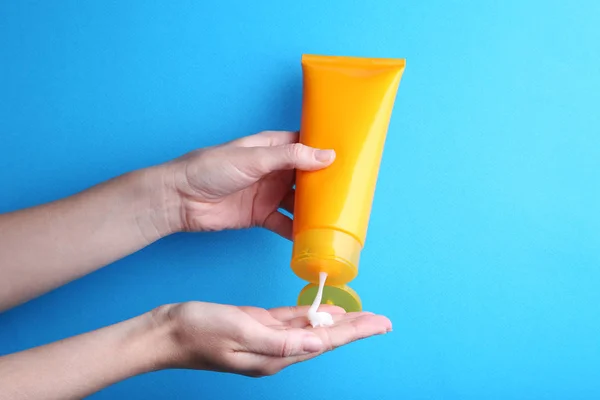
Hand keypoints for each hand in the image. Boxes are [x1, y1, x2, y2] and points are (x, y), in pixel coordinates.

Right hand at [155, 302, 391, 376]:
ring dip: (338, 322)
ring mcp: (268, 339)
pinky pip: (292, 320)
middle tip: (383, 321)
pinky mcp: (258, 325)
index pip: (325, 343)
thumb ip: (281, 340)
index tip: (381, 324)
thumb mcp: (240, 331)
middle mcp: (277, 351)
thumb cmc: (198, 331)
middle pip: (325, 338)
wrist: (168, 332)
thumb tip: (319, 343)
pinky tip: (324, 310)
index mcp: (276, 356)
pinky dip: (311, 314)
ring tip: (362, 317)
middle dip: (355, 329)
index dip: (356, 332)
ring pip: (312, 329)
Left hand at [162, 131, 334, 238]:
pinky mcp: (260, 216)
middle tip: (351, 192)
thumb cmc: (210, 168)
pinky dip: (297, 231)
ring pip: (299, 202)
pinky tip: (312, 238)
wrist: (180, 199)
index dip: (326, 150)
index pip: (305, 146)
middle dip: (326, 184)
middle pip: (307, 177)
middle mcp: (273, 170)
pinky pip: (284, 224)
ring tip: (337, 217)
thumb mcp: (253, 158)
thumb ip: (290, 158)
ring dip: (315, 210)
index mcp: (272, 148)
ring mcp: (268, 194)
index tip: (350, 157)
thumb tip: (327, 155)